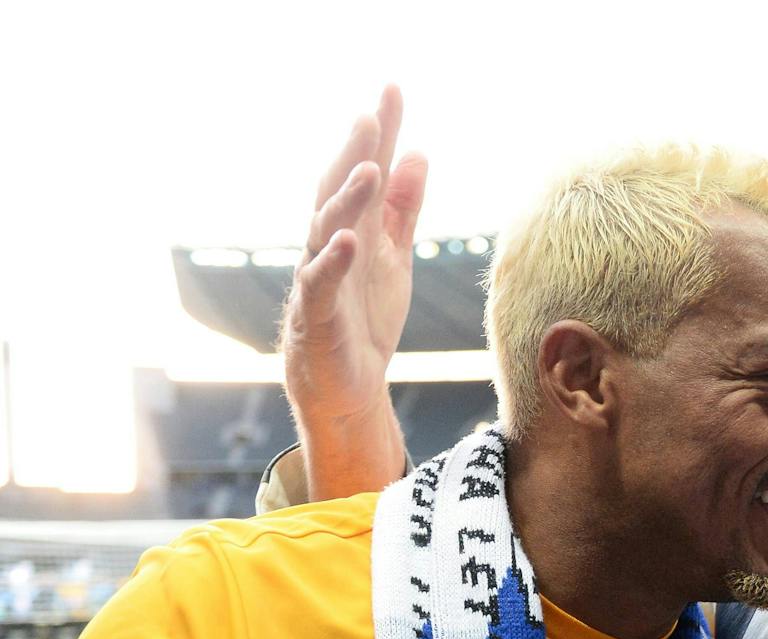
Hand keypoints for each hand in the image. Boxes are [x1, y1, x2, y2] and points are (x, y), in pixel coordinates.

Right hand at [280, 85, 427, 497]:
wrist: (348, 386)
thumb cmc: (365, 317)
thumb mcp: (394, 257)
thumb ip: (404, 210)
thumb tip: (418, 153)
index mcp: (353, 229)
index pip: (366, 172)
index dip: (379, 134)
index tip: (393, 90)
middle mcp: (331, 245)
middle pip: (339, 191)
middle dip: (354, 152)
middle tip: (371, 115)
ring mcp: (319, 278)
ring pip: (326, 231)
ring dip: (345, 200)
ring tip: (368, 169)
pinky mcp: (316, 316)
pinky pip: (320, 285)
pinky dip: (332, 262)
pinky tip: (348, 240)